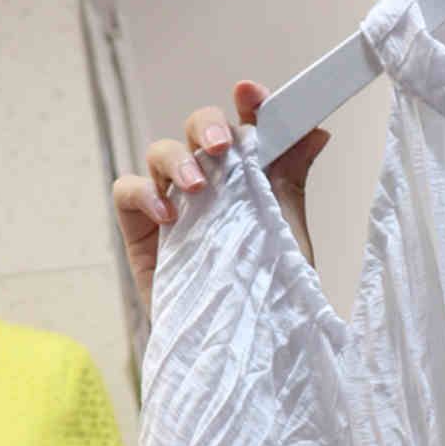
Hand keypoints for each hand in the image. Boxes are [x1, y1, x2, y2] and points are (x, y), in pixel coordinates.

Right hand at [111, 80, 331, 309]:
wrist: (238, 350)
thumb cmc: (263, 295)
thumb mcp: (286, 235)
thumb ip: (290, 181)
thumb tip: (316, 131)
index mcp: (249, 179)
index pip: (246, 129)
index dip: (248, 106)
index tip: (250, 95)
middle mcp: (210, 184)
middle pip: (199, 130)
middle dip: (208, 126)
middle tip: (220, 146)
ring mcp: (173, 203)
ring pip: (163, 151)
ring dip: (178, 159)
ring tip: (196, 187)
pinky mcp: (142, 228)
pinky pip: (128, 189)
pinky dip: (143, 192)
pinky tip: (166, 216)